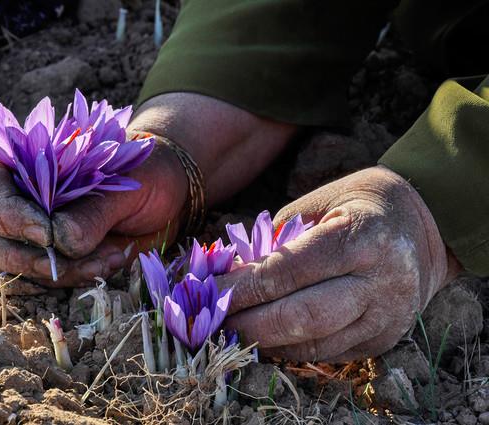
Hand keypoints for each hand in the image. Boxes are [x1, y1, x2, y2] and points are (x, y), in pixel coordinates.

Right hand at [0, 93, 295, 286]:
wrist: (168, 192)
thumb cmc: (145, 171)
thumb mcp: (127, 180)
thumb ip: (92, 208)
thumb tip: (59, 243)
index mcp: (23, 157)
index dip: (5, 213)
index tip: (45, 234)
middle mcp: (16, 194)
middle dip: (22, 255)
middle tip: (65, 260)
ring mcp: (29, 229)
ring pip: (15, 262)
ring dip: (60, 269)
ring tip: (112, 254)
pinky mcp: (50, 255)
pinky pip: (48, 276)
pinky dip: (78, 275)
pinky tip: (114, 259)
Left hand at [217, 166, 460, 361]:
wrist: (426, 230)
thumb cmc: (361, 206)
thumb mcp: (321, 201)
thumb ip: (278, 236)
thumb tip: (230, 271)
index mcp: (361, 237)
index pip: (289, 271)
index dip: (243, 286)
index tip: (208, 290)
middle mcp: (379, 282)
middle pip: (301, 316)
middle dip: (248, 323)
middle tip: (212, 320)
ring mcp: (385, 317)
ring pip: (314, 344)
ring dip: (265, 342)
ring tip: (230, 332)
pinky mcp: (382, 340)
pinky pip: (327, 354)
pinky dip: (289, 349)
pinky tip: (264, 338)